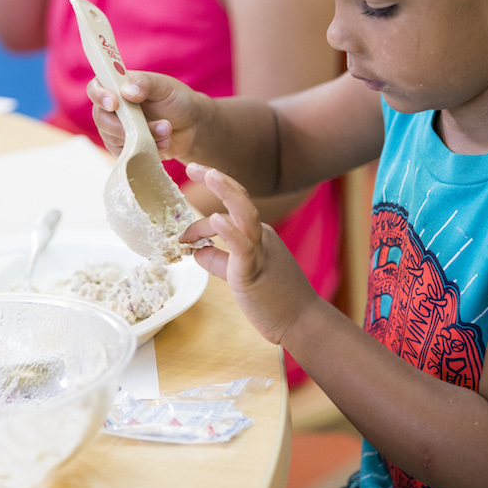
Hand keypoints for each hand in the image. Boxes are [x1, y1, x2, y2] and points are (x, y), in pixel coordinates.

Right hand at [87, 70, 200, 159]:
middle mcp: (113, 108)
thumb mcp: (164, 86)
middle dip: (126, 126)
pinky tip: (164, 143)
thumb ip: (145, 84)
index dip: (99, 96)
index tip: (114, 104)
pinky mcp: (126, 148)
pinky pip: (125, 154)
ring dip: (143, 137)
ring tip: (166, 130)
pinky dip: (145, 150)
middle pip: (101, 119)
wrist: (192, 126)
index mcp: (118, 86)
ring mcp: (117, 129)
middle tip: (156, 125)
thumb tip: (126, 92)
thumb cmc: (176, 100)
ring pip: (114, 139)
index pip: (95, 88)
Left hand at [181, 163, 318, 345]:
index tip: (184, 233)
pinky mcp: (256, 271)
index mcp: (258, 236)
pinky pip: (243, 246)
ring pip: (245, 214)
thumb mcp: (240, 275)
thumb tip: (197, 252)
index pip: (231, 212)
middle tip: (194, 165)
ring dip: (226, 192)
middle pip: (239, 200)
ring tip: (208, 173)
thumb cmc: (275, 301)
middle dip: (216, 180)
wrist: (303, 323)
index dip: (204, 215)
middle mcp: (261, 237)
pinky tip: (215, 218)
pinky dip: (229, 231)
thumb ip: (219, 261)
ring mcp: (261, 251)